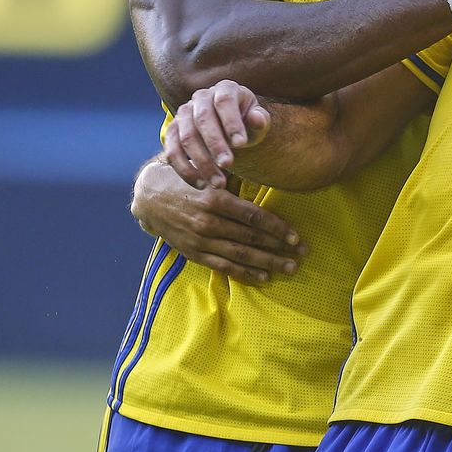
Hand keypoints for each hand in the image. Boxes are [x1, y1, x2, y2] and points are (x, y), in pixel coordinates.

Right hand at [131, 159, 304, 283]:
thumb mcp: (211, 174)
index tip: (295, 236)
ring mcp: (201, 240)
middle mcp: (209, 222)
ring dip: (268, 263)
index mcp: (216, 199)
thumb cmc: (188, 180)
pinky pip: (223, 266)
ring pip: (240, 255)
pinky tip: (264, 277)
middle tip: (302, 254)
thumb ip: (236, 180)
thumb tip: (268, 176)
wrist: (149, 197)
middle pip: (251, 238)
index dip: (277, 228)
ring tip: (289, 268)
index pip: (254, 216)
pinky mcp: (194, 253)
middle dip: (280, 248)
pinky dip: (244, 273)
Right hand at [164, 80, 270, 189]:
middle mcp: (201, 97)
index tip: (242, 144)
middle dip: (215, 144)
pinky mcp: (172, 131)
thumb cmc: (246, 122)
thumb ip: (259, 119)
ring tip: (219, 182)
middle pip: (203, 119)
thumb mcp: (257, 120)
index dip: (231, 122)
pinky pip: (173, 151)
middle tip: (228, 165)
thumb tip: (258, 119)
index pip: (224, 101)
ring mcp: (183, 113)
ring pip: (187, 137)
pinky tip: (201, 184)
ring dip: (202, 162)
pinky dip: (185, 170)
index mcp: (224, 89)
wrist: (229, 127)